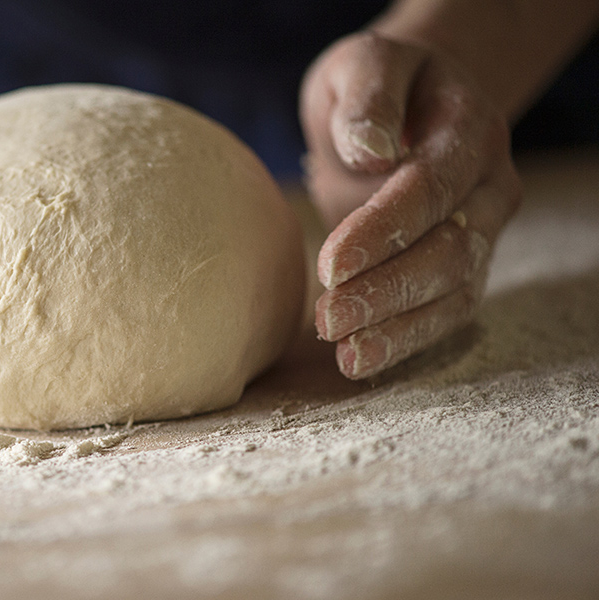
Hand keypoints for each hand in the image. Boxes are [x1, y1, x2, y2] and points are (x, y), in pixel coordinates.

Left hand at [300, 32, 521, 378]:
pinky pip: (445, 312)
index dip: (382, 230)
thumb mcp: (365, 64)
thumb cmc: (378, 86)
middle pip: (449, 251)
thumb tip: (371, 150)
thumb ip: (369, 97)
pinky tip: (360, 360)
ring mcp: (482, 232)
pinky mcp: (462, 265)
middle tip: (327, 319)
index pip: (430, 189)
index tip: (330, 264)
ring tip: (345, 354)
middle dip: (387, 291)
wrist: (411, 104)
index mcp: (470, 131)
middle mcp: (488, 187)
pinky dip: (405, 340)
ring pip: (453, 292)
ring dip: (397, 328)